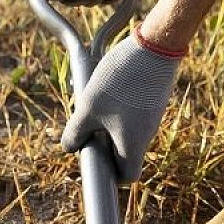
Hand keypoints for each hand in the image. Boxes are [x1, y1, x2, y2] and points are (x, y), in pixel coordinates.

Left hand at [62, 28, 182, 181]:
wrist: (154, 47)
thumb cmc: (120, 81)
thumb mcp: (89, 107)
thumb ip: (76, 131)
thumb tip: (69, 147)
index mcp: (133, 144)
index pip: (127, 176)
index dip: (111, 175)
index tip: (95, 160)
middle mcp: (147, 135)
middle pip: (126, 153)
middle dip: (105, 145)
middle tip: (88, 128)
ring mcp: (152, 117)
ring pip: (128, 132)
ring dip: (110, 124)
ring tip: (96, 102)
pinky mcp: (153, 100)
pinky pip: (134, 115)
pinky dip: (120, 109)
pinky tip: (109, 88)